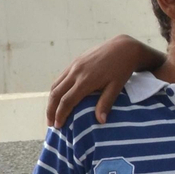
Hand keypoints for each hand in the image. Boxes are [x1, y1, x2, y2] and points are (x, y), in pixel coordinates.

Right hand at [48, 35, 162, 126]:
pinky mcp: (75, 62)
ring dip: (51, 100)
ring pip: (55, 85)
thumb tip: (100, 121)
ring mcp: (74, 66)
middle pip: (56, 94)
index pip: (67, 101)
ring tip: (51, 113)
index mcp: (86, 81)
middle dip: (51, 110)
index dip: (60, 114)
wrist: (123, 47)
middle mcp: (76, 73)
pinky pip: (60, 77)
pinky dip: (56, 89)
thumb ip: (106, 103)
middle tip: (51, 124)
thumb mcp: (116, 86)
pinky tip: (58, 97)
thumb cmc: (122, 69)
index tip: (58, 126)